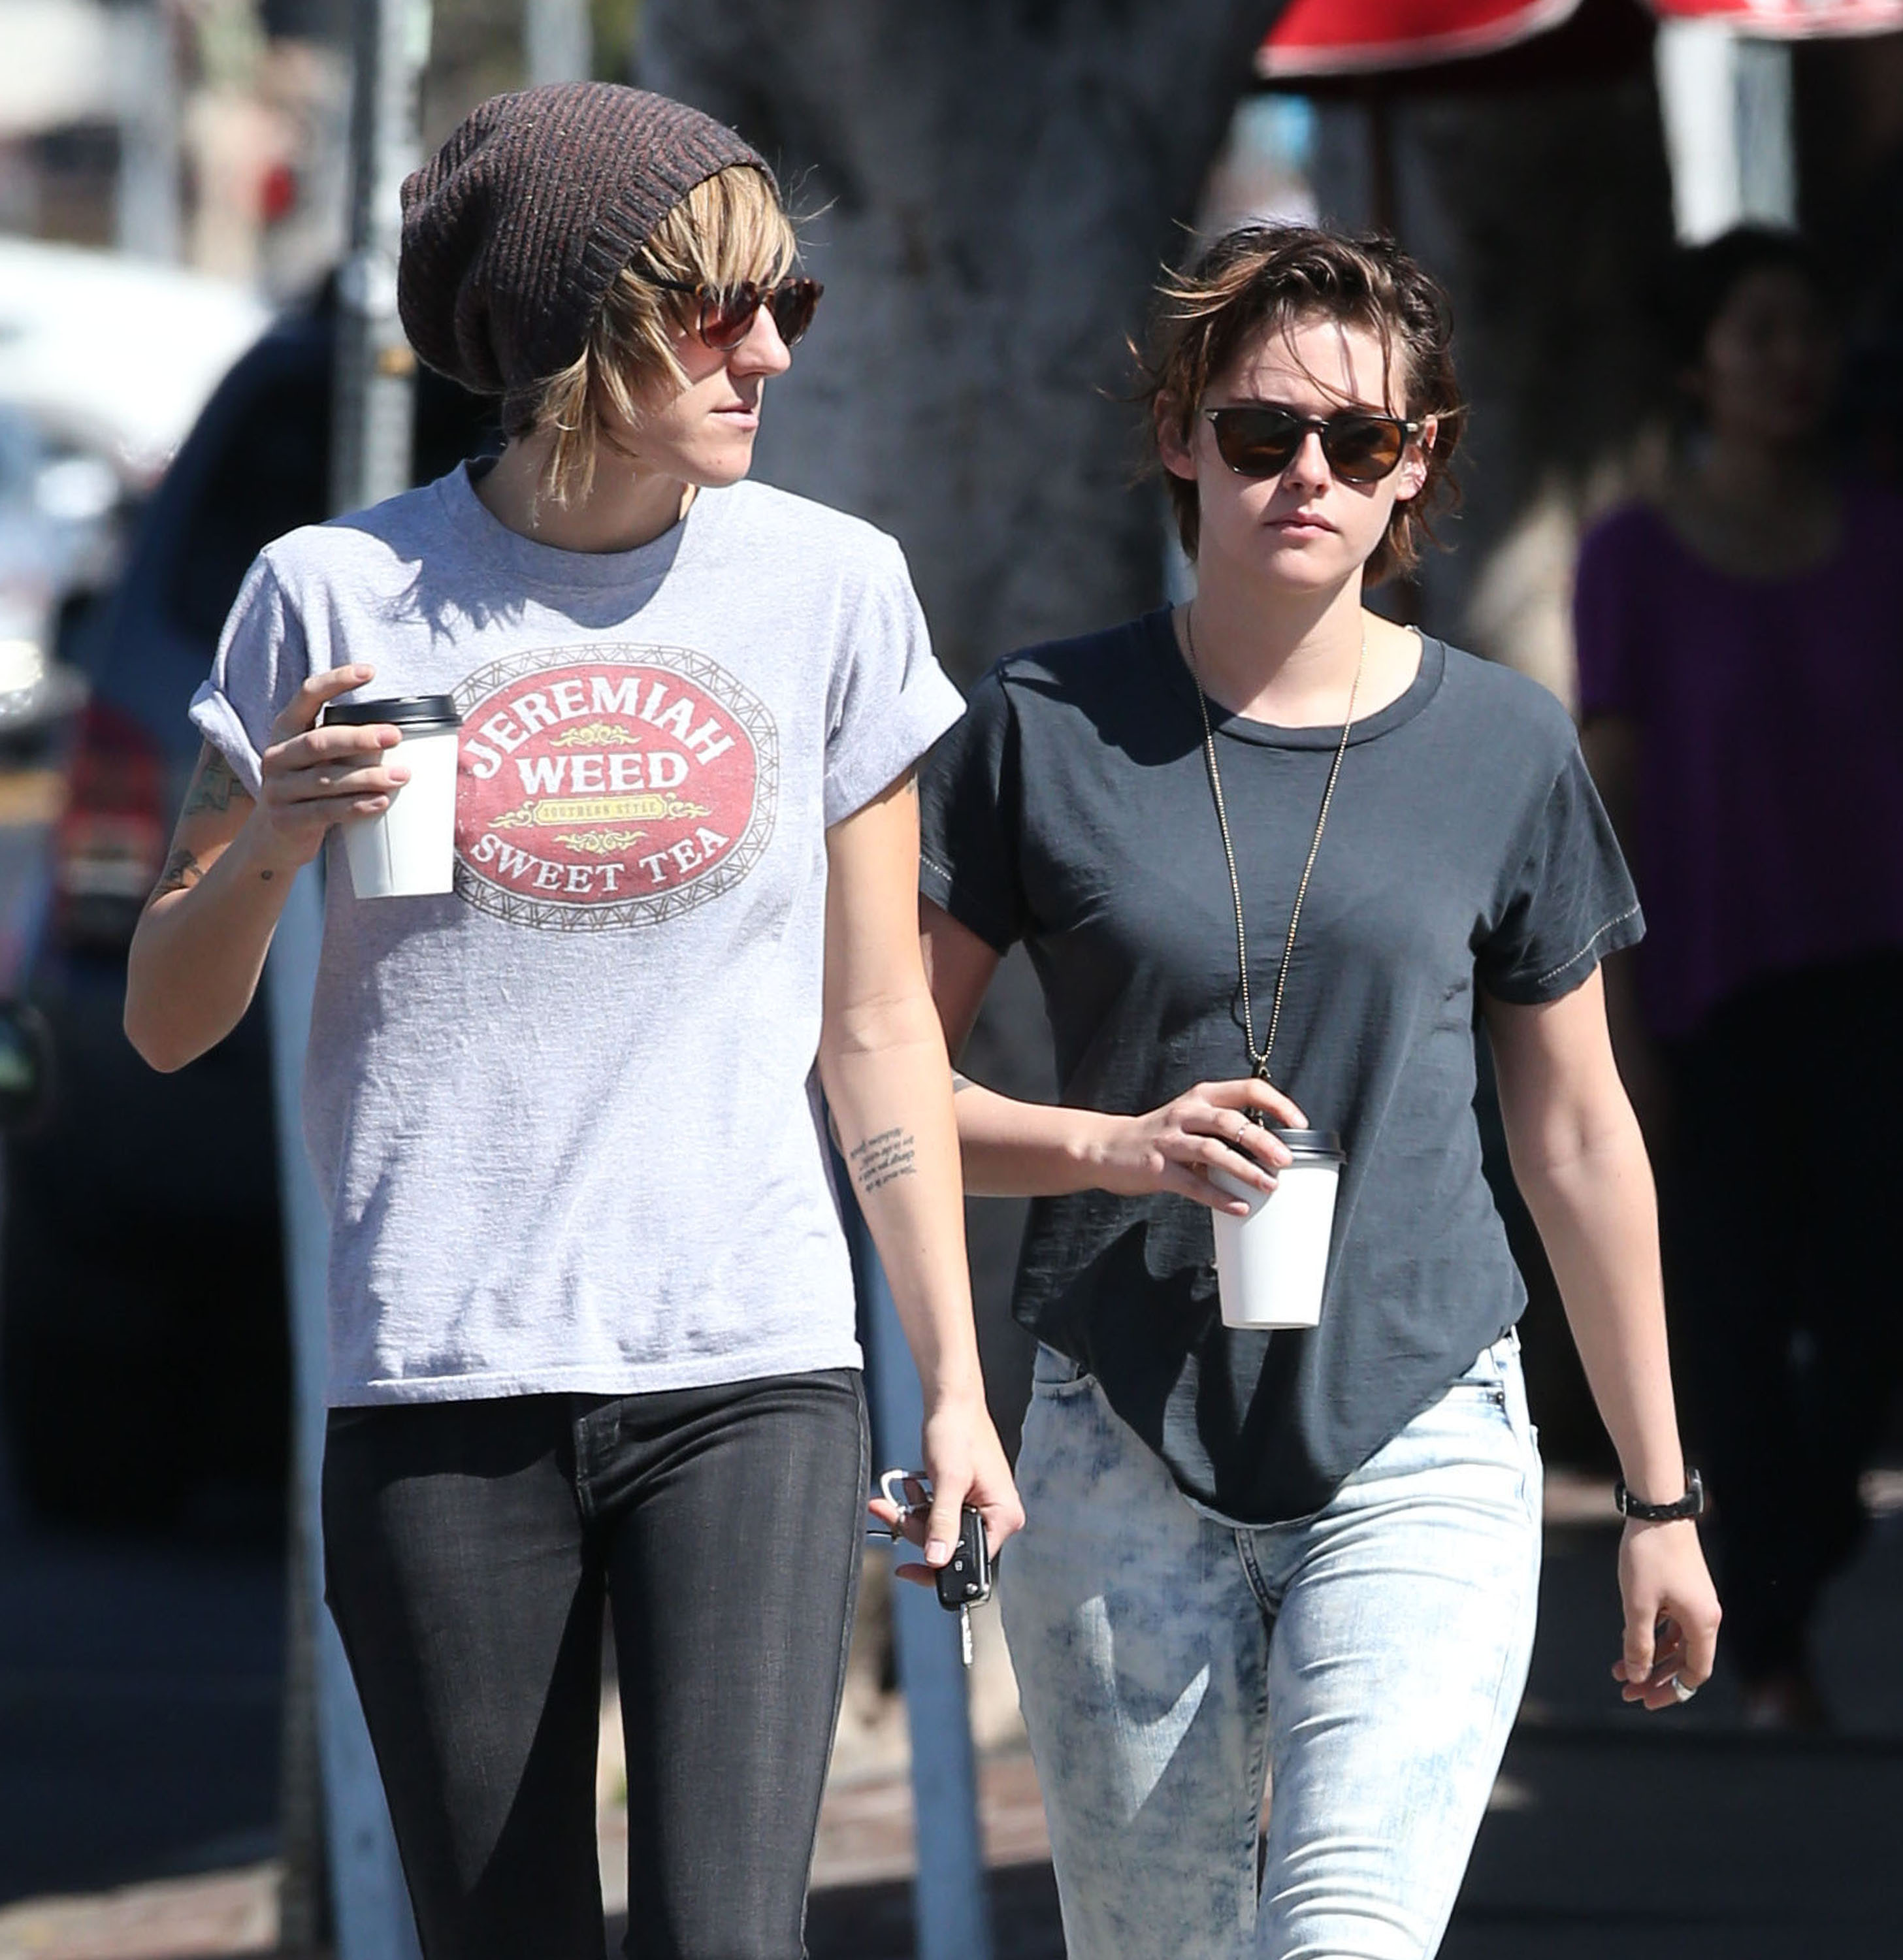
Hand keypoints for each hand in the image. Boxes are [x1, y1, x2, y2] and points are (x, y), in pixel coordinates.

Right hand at [251, 665, 411, 868]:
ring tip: (403, 776)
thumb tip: (401, 731)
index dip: (336, 681)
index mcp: (285, 731)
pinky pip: (326, 811)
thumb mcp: (315, 759)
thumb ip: (342, 744)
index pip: (307, 696)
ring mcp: (278, 789)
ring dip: (368, 777)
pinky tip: (381, 802)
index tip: (369, 671)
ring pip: (326, 779)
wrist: (274, 836)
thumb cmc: (308, 788)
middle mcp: (276, 756)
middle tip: (396, 736)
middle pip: (319, 742)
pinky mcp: (287, 820)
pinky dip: (356, 806)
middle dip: (359, 738)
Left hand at [868, 1393, 1024, 1582]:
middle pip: (951, 1547)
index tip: (910, 1569)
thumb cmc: (958, 1431)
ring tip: (899, 1496)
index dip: (938, 1567)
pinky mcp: (965, 1499)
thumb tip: (937, 1559)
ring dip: (914, 1517)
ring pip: (940, 1532)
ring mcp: (980, 1507)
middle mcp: (997, 1516)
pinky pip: (939, 1516)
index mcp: (1004, 1516)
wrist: (951, 1402)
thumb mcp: (949, 1480)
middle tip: (894, 1513)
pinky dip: (920, 1506)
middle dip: (918, 1532)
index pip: (971, 1562)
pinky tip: (911, 1488)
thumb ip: (943, 1522)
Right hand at [1090, 1076, 1308, 1212]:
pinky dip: (1219, 1196)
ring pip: (1213, 1151)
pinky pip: (1193, 1184)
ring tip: (1270, 1186)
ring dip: (1245, 1170)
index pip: (1247, 1089)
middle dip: (1263, 1141)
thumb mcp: (1191, 1120)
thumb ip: (1224, 1130)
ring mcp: (1170, 1140)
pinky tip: (1239, 1206)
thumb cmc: (1159, 1136)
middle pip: (1231, 1121)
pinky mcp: (1158, 1168)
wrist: (1107, 1147)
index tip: (1299, 1123)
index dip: (1277, 1103)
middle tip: (1287, 1160)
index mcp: (1201, 1097)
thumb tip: (1269, 1151)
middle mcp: (1186, 1113)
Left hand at [1610, 1518, 1721, 1710]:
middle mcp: (1704, 1615)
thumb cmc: (1649, 1556)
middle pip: (1684, 1660)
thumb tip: (1636, 1675)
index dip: (1671, 1691)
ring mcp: (1693, 1601)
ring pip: (1673, 1641)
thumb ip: (1638, 1643)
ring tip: (1617, 1669)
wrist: (1657, 1509)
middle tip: (1626, 1691)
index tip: (1644, 1700)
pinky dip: (1650, 1633)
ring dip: (1649, 1656)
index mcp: (1703, 1623)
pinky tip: (1625, 1638)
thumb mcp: (1638, 1604)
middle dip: (1655, 1678)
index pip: (1695, 1673)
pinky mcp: (1681, 1587)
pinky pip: (1669, 1622)